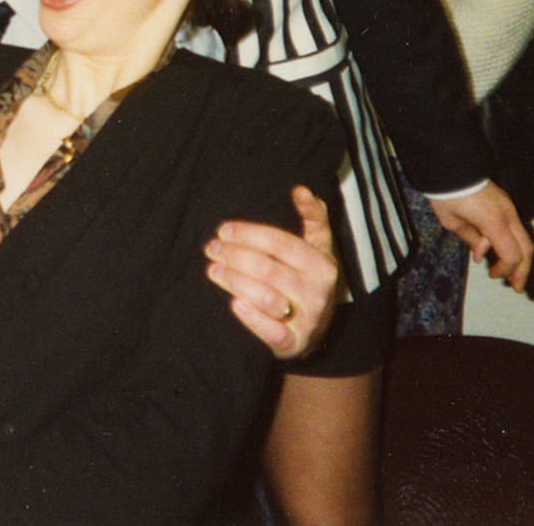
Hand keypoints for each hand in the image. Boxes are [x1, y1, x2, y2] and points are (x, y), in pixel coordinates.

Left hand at [206, 185, 341, 358]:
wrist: (314, 330)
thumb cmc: (306, 278)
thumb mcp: (316, 247)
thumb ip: (312, 218)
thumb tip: (301, 189)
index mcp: (323, 265)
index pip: (281, 243)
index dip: (249, 234)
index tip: (223, 229)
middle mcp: (318, 293)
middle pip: (269, 269)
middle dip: (234, 255)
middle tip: (210, 247)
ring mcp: (307, 320)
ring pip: (266, 297)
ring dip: (235, 281)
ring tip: (212, 269)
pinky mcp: (293, 344)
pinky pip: (271, 332)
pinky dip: (251, 317)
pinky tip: (233, 302)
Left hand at [431, 181, 533, 291]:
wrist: (449, 164)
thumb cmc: (447, 193)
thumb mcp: (452, 221)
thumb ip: (471, 239)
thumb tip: (481, 255)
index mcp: (494, 221)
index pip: (511, 255)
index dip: (505, 269)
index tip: (492, 275)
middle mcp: (508, 214)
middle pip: (526, 249)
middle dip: (523, 271)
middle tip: (517, 288)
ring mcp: (509, 207)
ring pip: (525, 238)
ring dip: (522, 259)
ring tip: (514, 275)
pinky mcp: (506, 203)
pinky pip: (516, 228)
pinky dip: (514, 244)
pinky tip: (503, 254)